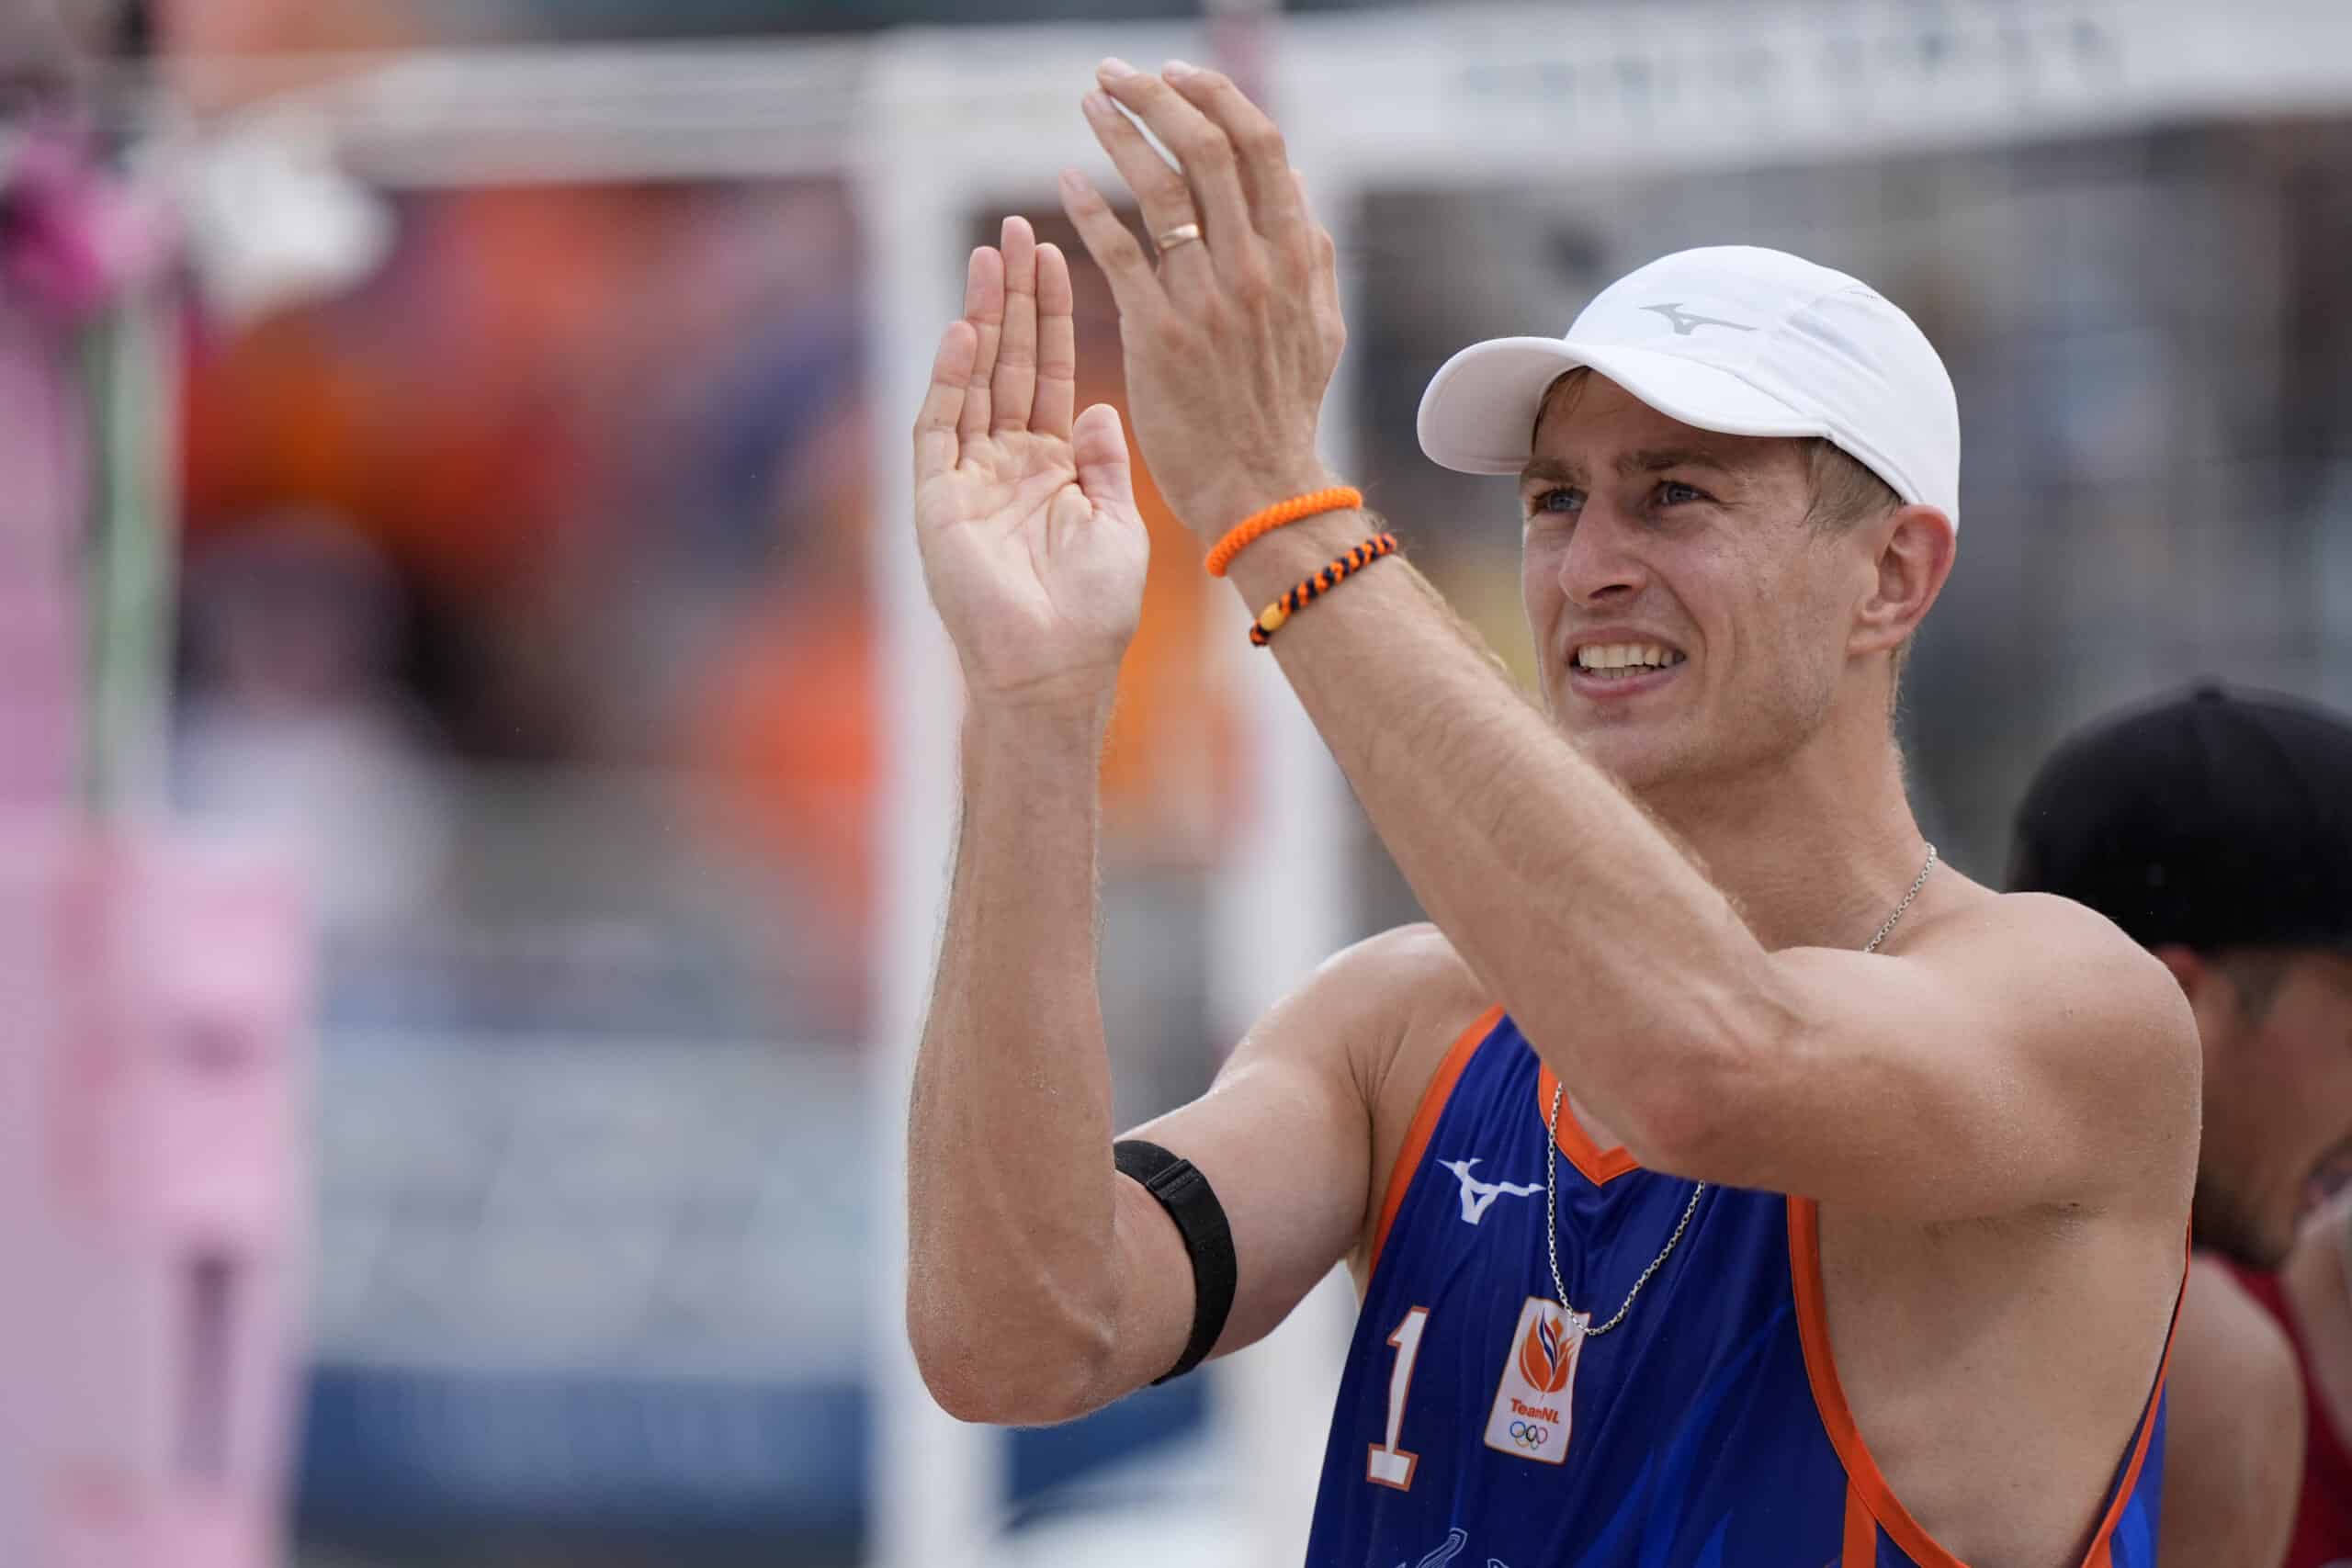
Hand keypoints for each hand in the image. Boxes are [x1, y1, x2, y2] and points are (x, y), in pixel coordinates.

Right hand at [913, 217, 1150, 710]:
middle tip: (1018, 227)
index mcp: (1050, 469)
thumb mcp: (1117, 526)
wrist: (1057, 675)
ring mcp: (966, 480)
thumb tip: (1097, 404)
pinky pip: (940, 429)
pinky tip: (967, 330)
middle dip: (1014, 297)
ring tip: (991, 255)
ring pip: (973, 382)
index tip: (1061, 254)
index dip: (1052, 316)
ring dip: (981, 318)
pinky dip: (951, 380)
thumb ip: (1104, 464)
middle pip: (1007, 363)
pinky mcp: (936, 503)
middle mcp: (1003, 465)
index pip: (1048, 373)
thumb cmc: (1094, 617)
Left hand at [1060, 59, 1345, 537]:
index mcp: (1296, 256)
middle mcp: (1254, 266)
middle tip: (1117, 73)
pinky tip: (1066, 180)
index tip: (1178, 73)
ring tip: (1089, 104)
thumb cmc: (1283, 410)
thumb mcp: (1322, 327)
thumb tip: (1297, 184)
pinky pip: (1117, 251)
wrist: (1258, 487)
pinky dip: (1089, 207)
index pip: (1260, 145)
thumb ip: (1311, 254)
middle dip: (1158, 95)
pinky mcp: (1156, 334)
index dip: (1216, 96)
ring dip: (1119, 134)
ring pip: (1159, 188)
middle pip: (1206, 148)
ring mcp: (1205, 299)